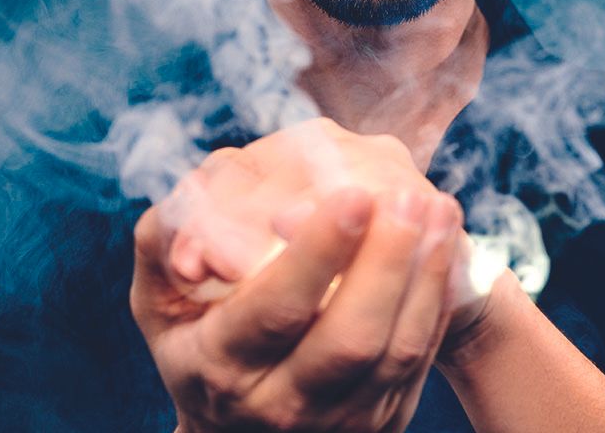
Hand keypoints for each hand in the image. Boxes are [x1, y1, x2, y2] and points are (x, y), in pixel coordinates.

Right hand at [131, 120, 467, 432]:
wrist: (233, 422)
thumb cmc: (196, 334)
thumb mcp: (160, 296)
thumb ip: (165, 242)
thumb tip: (197, 225)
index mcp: (221, 363)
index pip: (274, 310)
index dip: (317, 253)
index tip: (352, 195)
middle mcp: (281, 401)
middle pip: (348, 339)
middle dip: (384, 262)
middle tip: (407, 194)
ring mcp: (340, 417)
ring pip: (396, 350)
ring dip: (424, 274)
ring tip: (438, 207)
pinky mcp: (384, 415)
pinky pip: (420, 355)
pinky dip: (438, 296)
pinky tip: (444, 239)